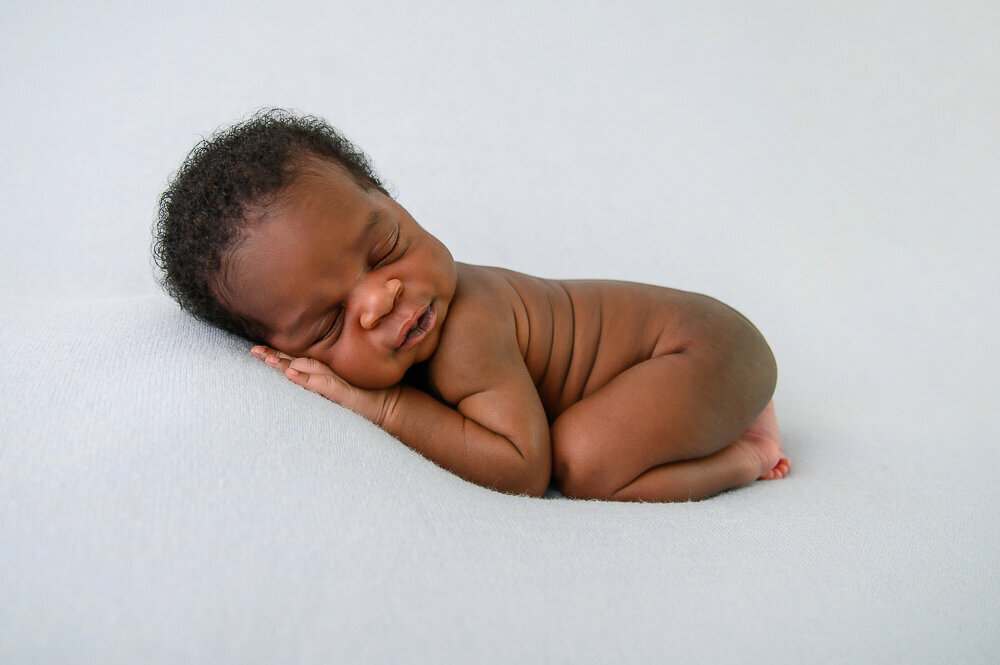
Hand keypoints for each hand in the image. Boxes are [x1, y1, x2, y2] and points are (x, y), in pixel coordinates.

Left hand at [250, 345, 399, 425]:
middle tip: (254, 350)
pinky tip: (291, 374)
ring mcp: (335, 380)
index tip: (257, 350)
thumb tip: (295, 376)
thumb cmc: (362, 398)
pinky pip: (322, 382)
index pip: (296, 359)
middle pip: (297, 359)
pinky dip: (306, 378)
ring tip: (267, 360)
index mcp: (323, 370)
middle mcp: (327, 371)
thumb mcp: (337, 391)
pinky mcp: (342, 390)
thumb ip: (319, 383)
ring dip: (285, 363)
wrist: (388, 406)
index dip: (277, 353)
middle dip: (274, 355)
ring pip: (306, 367)